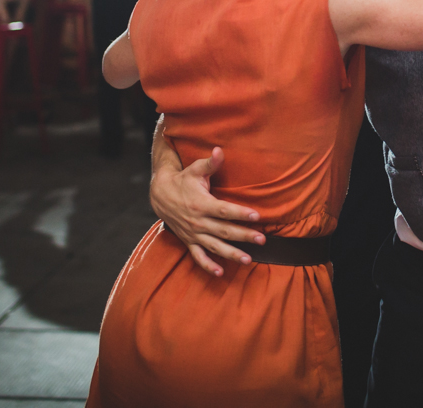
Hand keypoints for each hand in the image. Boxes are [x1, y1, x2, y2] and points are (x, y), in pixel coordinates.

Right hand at [149, 146, 264, 276]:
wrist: (160, 195)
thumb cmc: (183, 180)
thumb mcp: (195, 170)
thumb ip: (210, 163)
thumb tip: (219, 150)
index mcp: (201, 204)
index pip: (224, 210)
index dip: (240, 213)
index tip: (257, 215)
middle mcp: (198, 221)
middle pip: (224, 230)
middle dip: (244, 235)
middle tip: (262, 239)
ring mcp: (193, 234)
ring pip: (215, 246)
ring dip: (231, 254)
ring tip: (248, 260)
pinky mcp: (189, 241)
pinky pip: (198, 256)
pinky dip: (208, 265)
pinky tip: (220, 273)